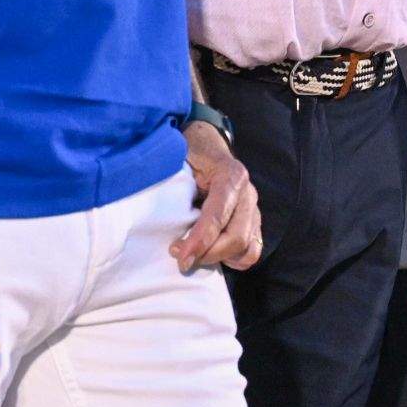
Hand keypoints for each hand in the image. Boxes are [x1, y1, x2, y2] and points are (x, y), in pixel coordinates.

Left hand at [172, 120, 262, 271]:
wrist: (208, 146)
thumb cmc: (190, 153)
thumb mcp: (179, 157)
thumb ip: (172, 177)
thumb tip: (153, 200)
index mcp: (231, 176)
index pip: (218, 215)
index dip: (200, 239)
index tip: (179, 254)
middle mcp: (248, 194)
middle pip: (236, 237)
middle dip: (207, 254)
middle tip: (180, 258)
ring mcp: (254, 210)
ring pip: (246, 248)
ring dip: (218, 259)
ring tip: (194, 255)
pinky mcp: (253, 223)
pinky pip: (252, 251)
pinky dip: (234, 260)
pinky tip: (213, 254)